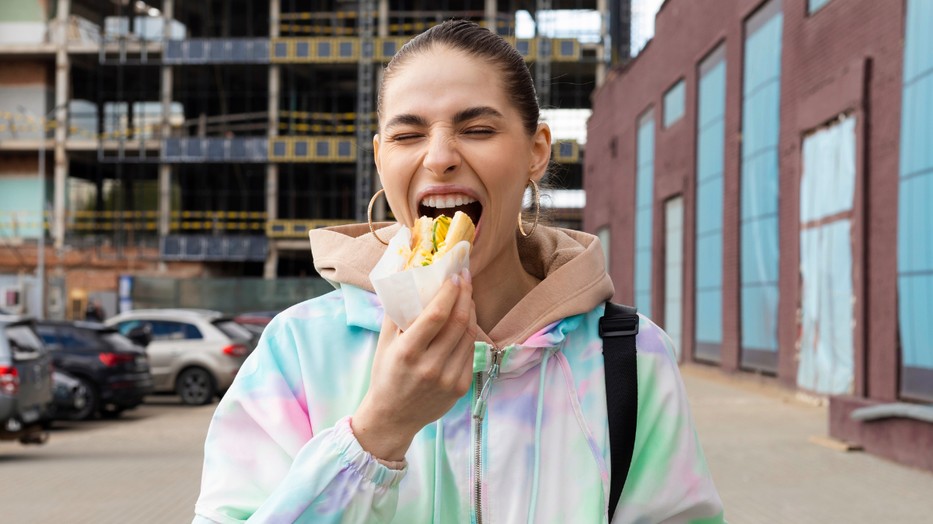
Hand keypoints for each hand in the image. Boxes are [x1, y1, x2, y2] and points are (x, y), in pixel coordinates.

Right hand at [352, 270, 476, 460]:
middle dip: (465, 295)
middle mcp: (430, 367)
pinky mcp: (461, 388)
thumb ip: (396, 312)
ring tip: (466, 297)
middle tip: (465, 278)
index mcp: (408, 353)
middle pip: (458, 322)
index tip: (455, 276)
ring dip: (471, 311)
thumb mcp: (384, 343)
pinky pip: (470, 352)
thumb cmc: (386, 375)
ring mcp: (448, 379)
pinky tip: (465, 322)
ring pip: (469, 335)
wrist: (393, 417)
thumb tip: (407, 277)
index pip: (436, 315)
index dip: (449, 292)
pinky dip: (469, 333)